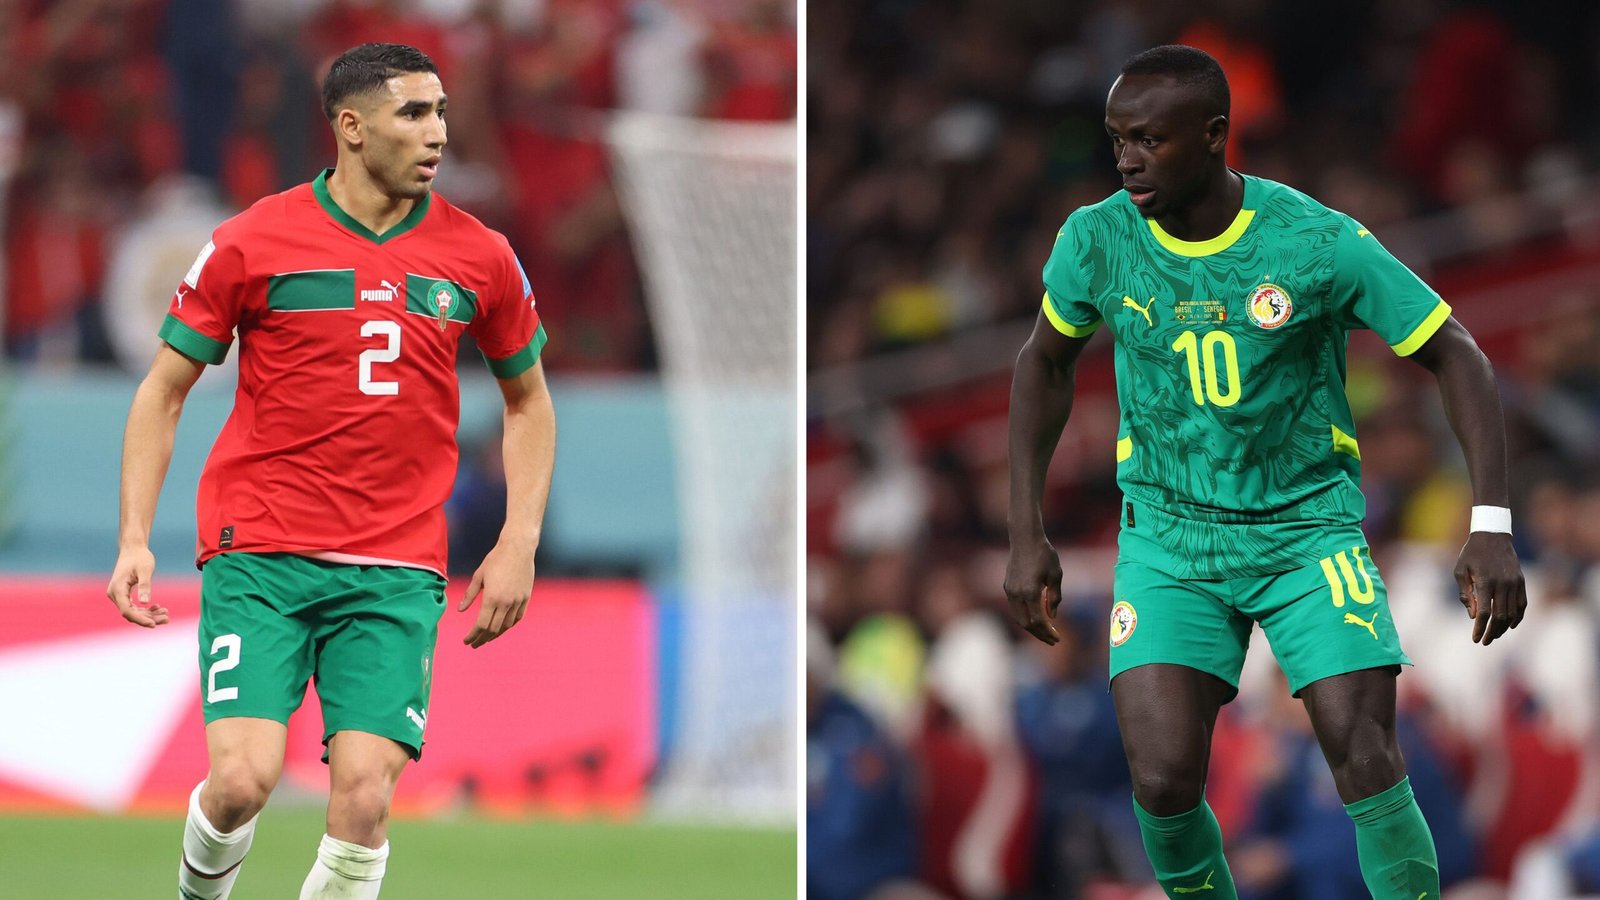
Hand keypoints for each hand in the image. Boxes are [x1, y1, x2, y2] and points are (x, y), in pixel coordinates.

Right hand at [106, 545, 167, 626]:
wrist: (133, 548)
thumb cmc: (140, 557)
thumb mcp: (145, 570)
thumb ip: (145, 586)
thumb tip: (145, 603)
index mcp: (117, 589)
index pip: (127, 610)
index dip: (140, 619)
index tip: (154, 624)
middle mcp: (115, 594)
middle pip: (131, 613)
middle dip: (149, 618)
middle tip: (167, 619)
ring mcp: (119, 595)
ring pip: (133, 611)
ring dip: (149, 615)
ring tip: (166, 614)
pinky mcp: (124, 594)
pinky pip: (134, 606)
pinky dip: (146, 609)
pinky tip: (159, 608)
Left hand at [458, 542, 534, 648]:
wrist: (518, 548)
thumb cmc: (495, 559)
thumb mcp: (478, 576)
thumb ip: (469, 595)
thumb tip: (460, 610)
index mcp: (491, 598)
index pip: (481, 625)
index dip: (473, 635)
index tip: (466, 641)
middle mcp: (505, 603)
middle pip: (493, 629)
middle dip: (482, 639)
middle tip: (474, 644)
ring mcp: (517, 601)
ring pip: (506, 626)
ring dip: (495, 634)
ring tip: (487, 637)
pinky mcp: (526, 597)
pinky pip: (517, 617)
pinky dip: (509, 625)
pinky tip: (502, 628)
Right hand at [1003, 534, 1063, 644]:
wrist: (1024, 539)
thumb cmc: (1044, 554)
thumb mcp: (1056, 575)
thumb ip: (1054, 597)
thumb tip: (1052, 616)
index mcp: (1030, 592)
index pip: (1038, 621)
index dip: (1047, 632)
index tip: (1057, 638)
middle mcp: (1017, 594)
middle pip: (1026, 624)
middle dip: (1039, 634)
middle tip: (1052, 640)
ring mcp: (1010, 590)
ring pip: (1018, 617)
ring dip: (1031, 627)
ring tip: (1045, 632)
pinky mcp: (1007, 586)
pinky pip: (1015, 607)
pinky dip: (1026, 616)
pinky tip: (1037, 616)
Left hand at [1454, 531, 1526, 645]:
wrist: (1492, 536)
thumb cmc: (1471, 554)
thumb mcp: (1460, 571)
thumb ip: (1466, 594)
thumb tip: (1474, 616)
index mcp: (1485, 581)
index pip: (1485, 612)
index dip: (1480, 628)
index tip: (1475, 639)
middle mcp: (1503, 584)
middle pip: (1500, 616)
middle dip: (1491, 632)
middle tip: (1484, 641)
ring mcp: (1515, 583)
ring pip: (1512, 613)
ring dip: (1503, 627)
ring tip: (1493, 635)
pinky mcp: (1521, 582)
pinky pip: (1522, 605)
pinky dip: (1517, 617)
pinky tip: (1509, 626)